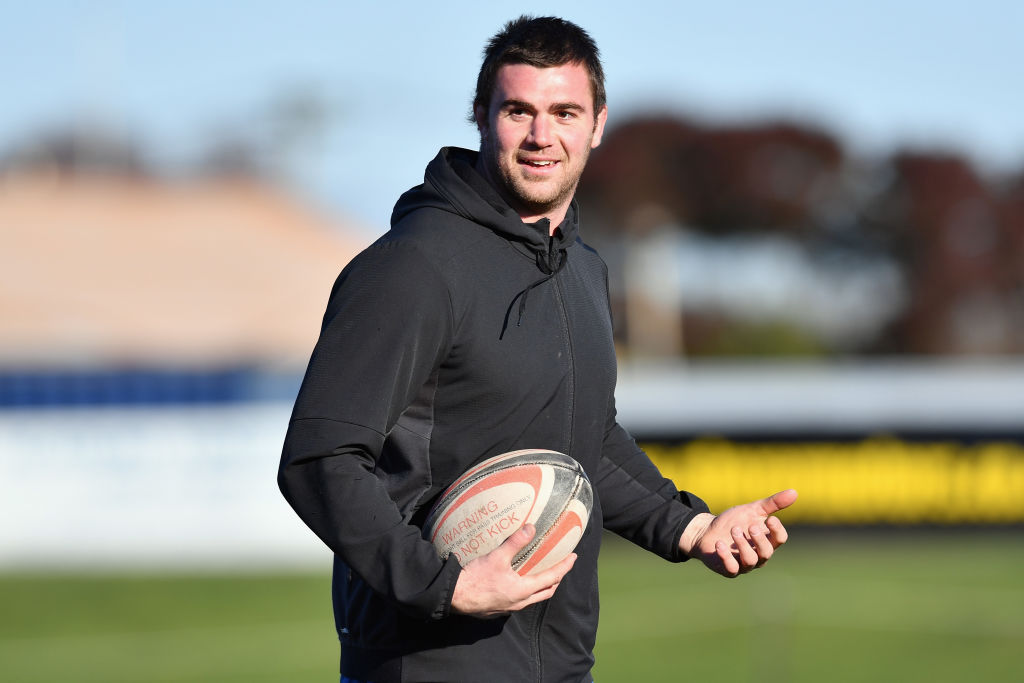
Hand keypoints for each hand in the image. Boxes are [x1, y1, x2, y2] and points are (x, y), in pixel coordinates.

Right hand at [450, 524, 576, 617]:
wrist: (455, 597)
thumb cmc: (476, 578)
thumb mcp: (497, 557)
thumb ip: (515, 542)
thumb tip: (531, 528)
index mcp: (523, 590)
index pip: (552, 578)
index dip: (564, 567)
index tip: (573, 557)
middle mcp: (520, 602)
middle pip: (546, 592)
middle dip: (556, 579)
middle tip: (561, 566)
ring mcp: (509, 608)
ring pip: (533, 598)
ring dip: (542, 587)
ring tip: (543, 574)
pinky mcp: (498, 610)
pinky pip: (520, 601)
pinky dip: (527, 592)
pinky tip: (518, 583)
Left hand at [681, 489, 796, 577]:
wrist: (707, 531)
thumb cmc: (733, 521)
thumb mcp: (752, 510)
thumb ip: (772, 503)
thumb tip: (795, 492)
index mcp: (767, 540)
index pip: (780, 539)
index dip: (777, 530)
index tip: (770, 519)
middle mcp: (758, 555)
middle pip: (767, 552)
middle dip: (759, 539)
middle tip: (751, 526)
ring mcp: (744, 564)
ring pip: (750, 560)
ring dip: (742, 545)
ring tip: (734, 530)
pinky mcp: (728, 569)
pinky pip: (731, 568)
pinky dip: (726, 557)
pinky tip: (719, 544)